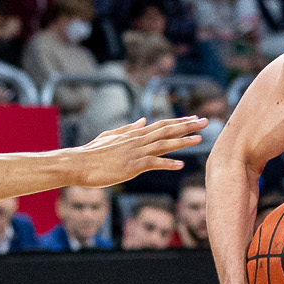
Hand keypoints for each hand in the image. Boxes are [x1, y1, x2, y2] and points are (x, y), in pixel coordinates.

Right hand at [68, 117, 206, 185]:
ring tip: (200, 139)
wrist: (78, 163)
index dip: (179, 121)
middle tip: (205, 122)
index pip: (161, 125)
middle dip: (187, 126)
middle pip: (167, 130)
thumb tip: (143, 120)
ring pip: (164, 144)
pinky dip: (168, 163)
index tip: (193, 118)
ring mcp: (135, 153)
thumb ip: (128, 128)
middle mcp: (137, 140)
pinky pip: (153, 163)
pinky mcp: (131, 166)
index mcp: (134, 134)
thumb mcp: (111, 136)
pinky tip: (181, 165)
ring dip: (183, 142)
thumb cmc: (92, 152)